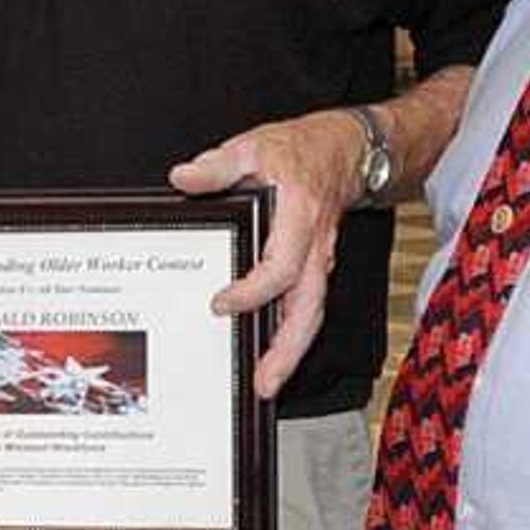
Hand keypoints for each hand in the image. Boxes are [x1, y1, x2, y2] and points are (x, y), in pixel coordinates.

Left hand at [170, 108, 361, 400]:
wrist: (343, 152)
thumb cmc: (301, 152)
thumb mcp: (255, 146)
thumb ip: (219, 165)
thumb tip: (185, 178)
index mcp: (300, 219)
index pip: (282, 267)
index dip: (253, 291)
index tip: (221, 303)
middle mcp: (315, 249)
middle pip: (308, 310)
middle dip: (288, 351)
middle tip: (266, 382)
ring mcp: (318, 264)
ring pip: (310, 316)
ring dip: (291, 353)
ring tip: (268, 383)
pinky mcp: (314, 271)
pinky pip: (306, 308)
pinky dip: (291, 335)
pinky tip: (271, 354)